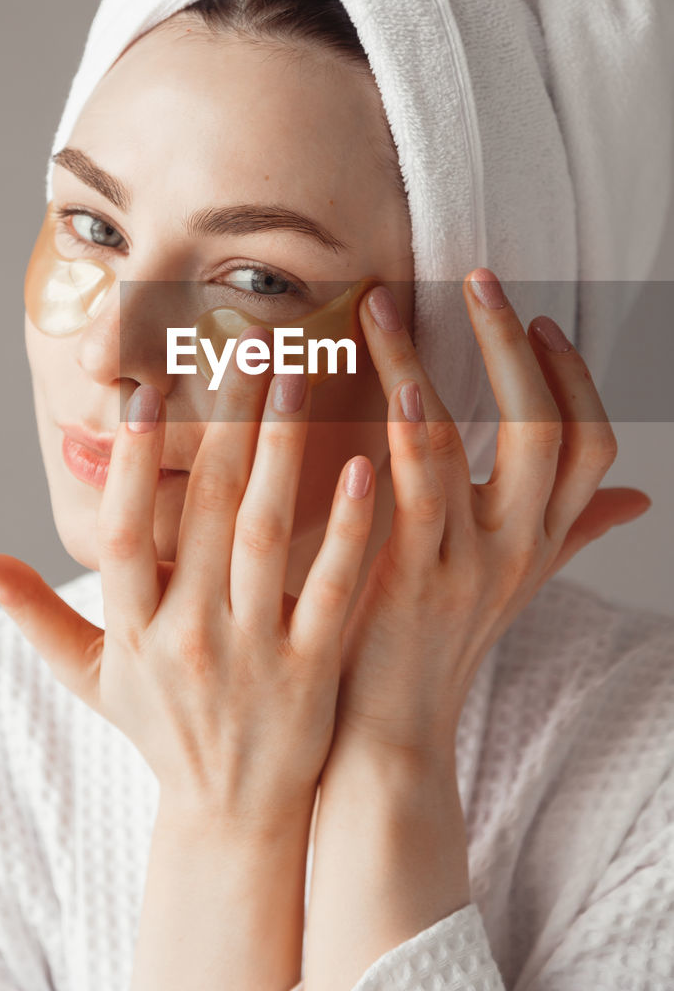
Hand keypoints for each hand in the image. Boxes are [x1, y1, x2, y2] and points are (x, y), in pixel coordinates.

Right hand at [0, 325, 375, 828]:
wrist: (232, 817)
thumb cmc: (158, 730)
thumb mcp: (87, 674)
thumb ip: (28, 609)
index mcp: (133, 629)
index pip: (124, 533)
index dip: (135, 463)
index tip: (149, 391)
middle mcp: (188, 636)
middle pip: (206, 513)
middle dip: (229, 423)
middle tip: (251, 348)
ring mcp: (253, 653)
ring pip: (266, 537)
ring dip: (283, 453)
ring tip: (300, 380)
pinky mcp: (312, 670)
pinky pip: (330, 588)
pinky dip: (346, 531)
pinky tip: (362, 468)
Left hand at [329, 267, 651, 761]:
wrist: (391, 733)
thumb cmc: (439, 643)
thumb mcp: (516, 582)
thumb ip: (570, 532)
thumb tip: (635, 496)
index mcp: (541, 540)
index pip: (590, 445)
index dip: (573, 377)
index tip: (541, 320)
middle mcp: (517, 549)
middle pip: (544, 431)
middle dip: (510, 346)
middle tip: (476, 279)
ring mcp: (465, 565)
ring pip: (459, 444)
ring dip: (421, 368)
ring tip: (386, 309)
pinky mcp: (408, 581)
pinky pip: (412, 493)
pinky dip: (399, 435)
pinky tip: (377, 387)